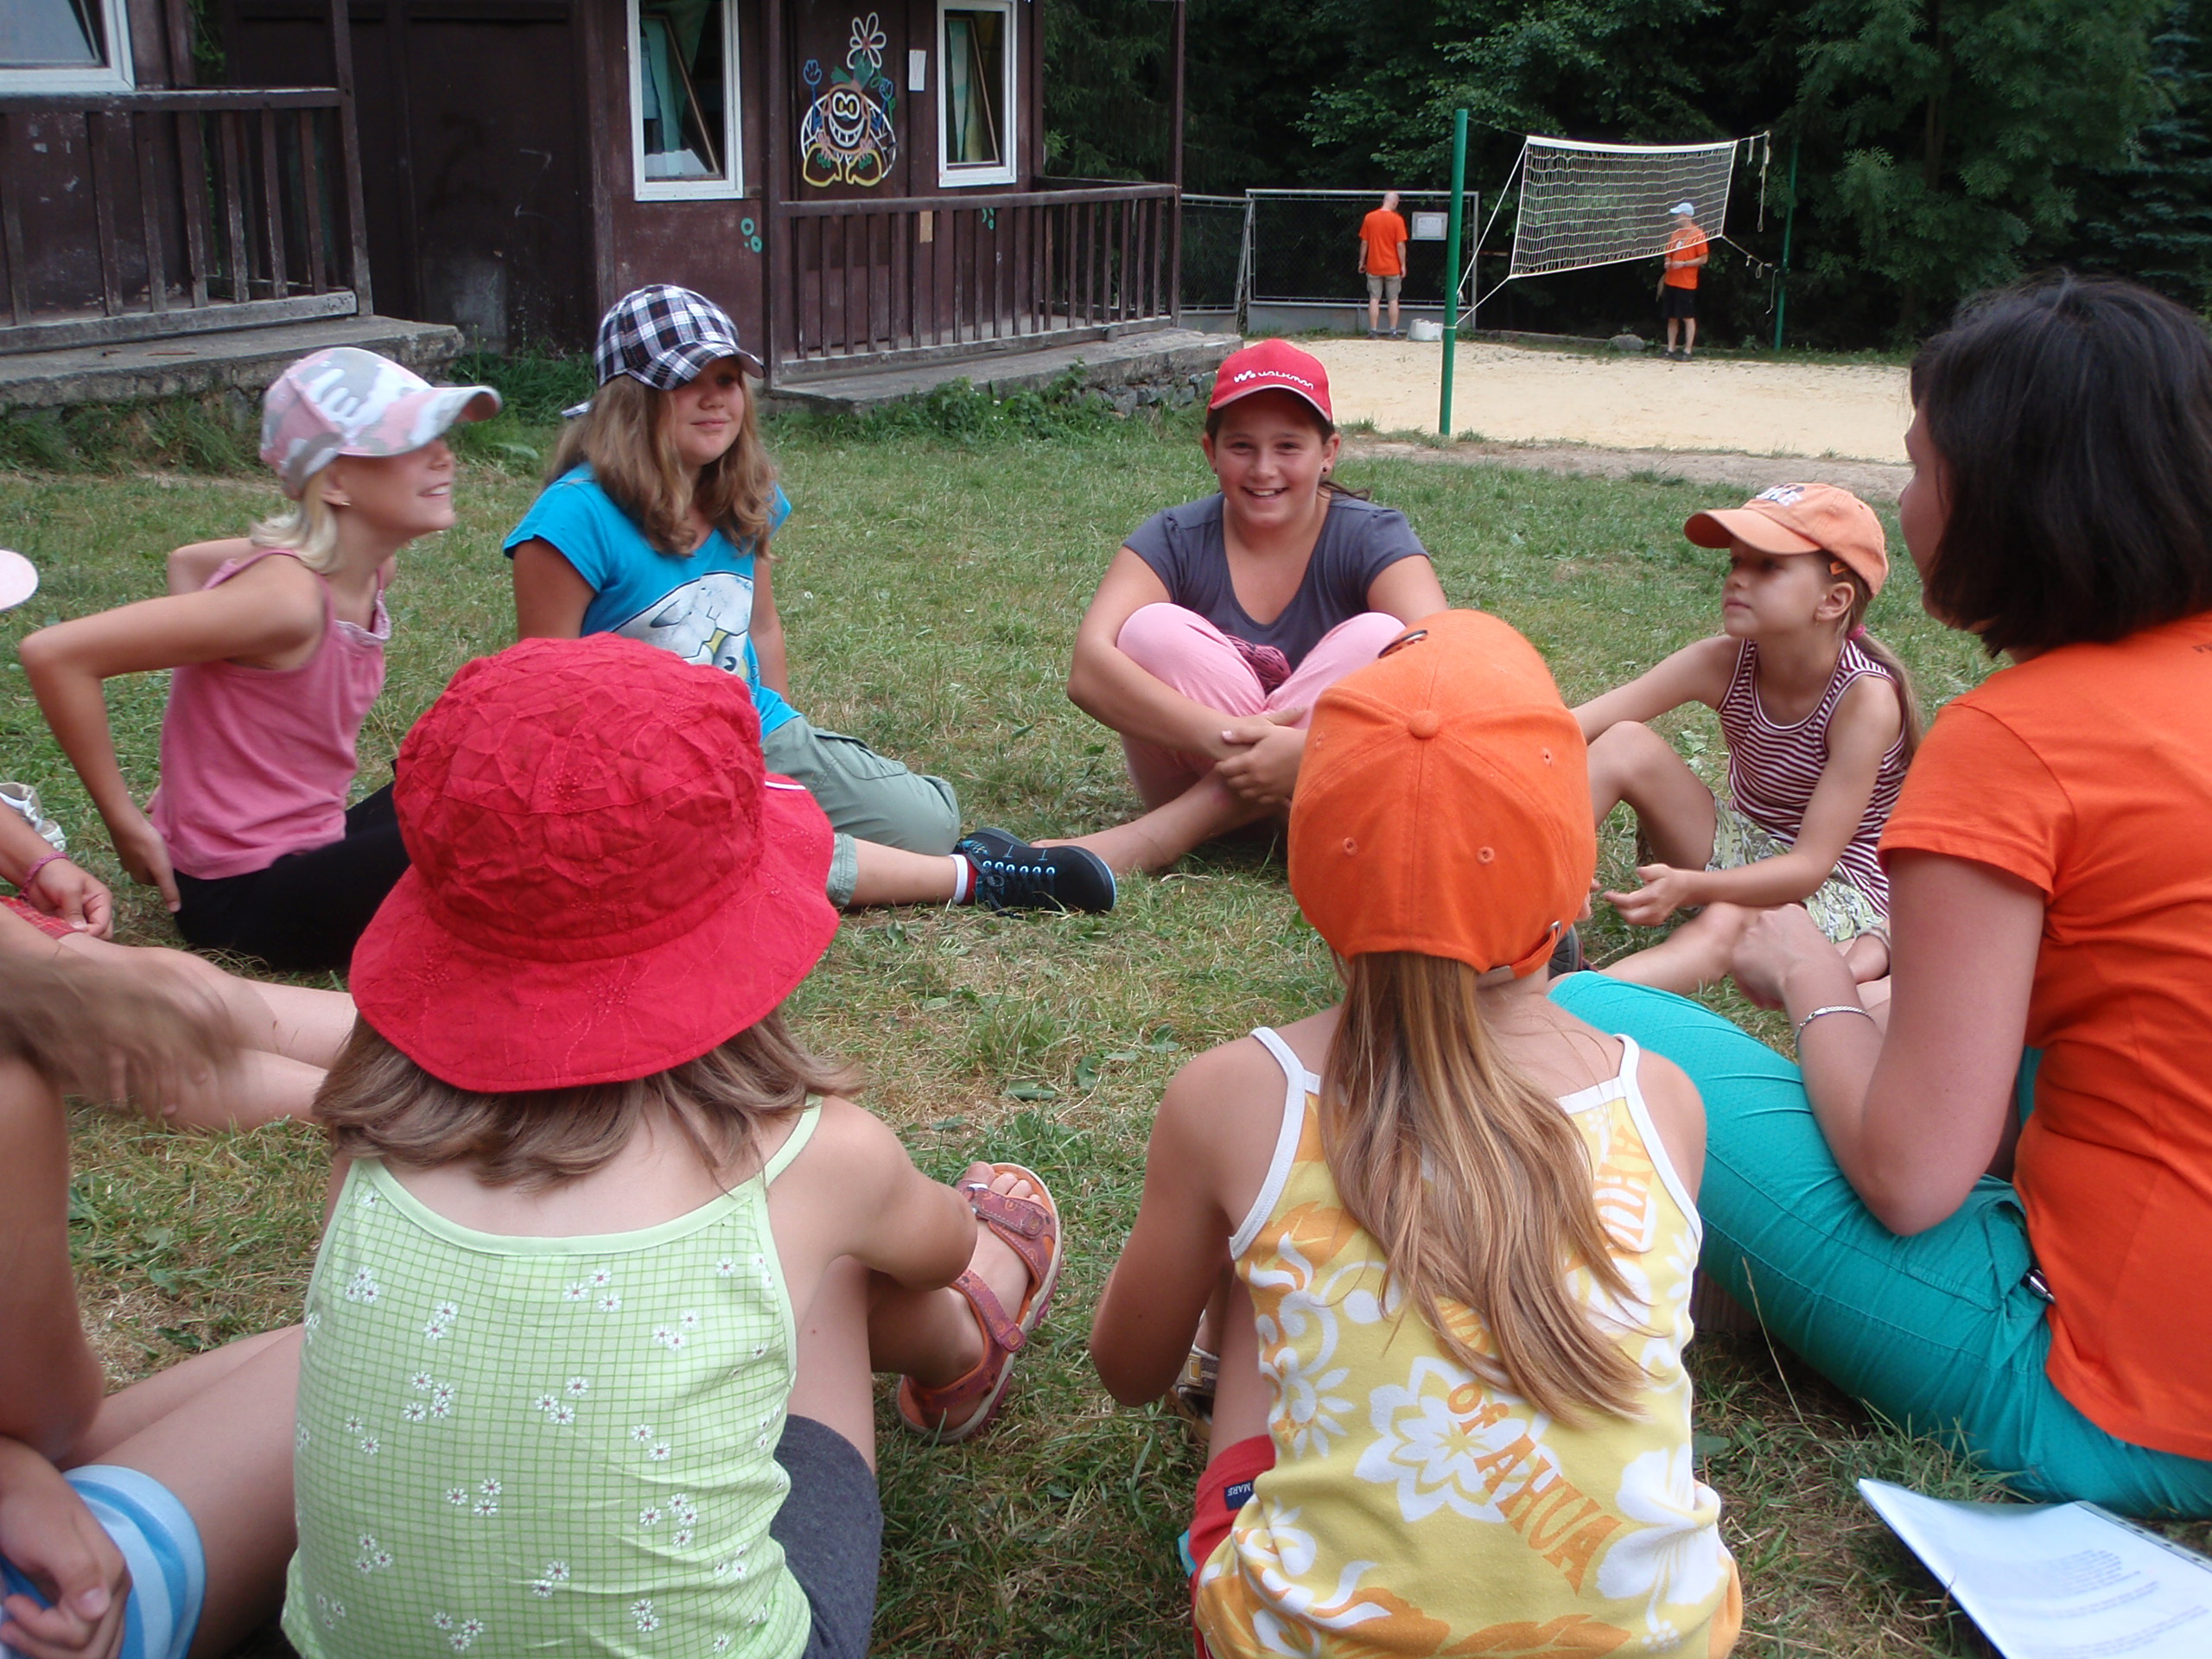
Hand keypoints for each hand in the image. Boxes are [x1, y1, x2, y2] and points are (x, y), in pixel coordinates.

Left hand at [0, 1443, 129, 1658]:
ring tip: (12, 1627)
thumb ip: (79, 1573)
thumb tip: (99, 1610)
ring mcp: (101, 1595)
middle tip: (10, 1624)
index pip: (85, 1634)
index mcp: (112, 1575)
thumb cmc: (31, 1510)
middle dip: (46, 1650)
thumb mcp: (51, 1540)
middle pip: (93, 1651)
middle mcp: (114, 1589)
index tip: (13, 1606)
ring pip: (90, 1652)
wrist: (20, 1486)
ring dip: (46, 1652)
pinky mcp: (83, 1599)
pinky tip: (23, 1628)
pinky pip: (79, 1642)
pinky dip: (50, 1647)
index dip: (43, 1632)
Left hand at [22, 858, 113, 938]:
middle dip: (86, 938)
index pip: (103, 925)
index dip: (92, 933)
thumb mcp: (70, 891)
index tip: (76, 937)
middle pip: (99, 934)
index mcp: (101, 901)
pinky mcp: (66, 922)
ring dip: (73, 937)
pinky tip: (54, 932)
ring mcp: (80, 918)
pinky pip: (68, 934)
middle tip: (70, 937)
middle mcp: (94, 911)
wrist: (38, 871)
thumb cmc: (59, 875)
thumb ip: (75, 912)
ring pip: (84, 936)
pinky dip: (62, 936)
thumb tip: (80, 931)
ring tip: (60, 933)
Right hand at [105, 809, 177, 913]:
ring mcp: (125, 855)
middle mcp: (130, 868)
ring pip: (144, 860)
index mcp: (139, 877)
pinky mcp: (125, 842)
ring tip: (162, 848)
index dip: (167, 876)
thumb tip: (174, 910)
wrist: (126, 823)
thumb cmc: (147, 847)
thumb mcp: (163, 870)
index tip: (175, 867)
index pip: (157, 882)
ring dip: (153, 856)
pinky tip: (151, 839)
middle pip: (150, 872)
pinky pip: (139, 848)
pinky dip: (146, 846)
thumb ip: (168, 889)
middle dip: (160, 867)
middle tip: (171, 857)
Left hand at [1214, 710, 1306, 805]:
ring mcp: (1267, 788)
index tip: (1223, 763)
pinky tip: (1260, 786)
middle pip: (1233, 784)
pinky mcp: (1278, 794)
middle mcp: (1256, 778)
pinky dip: (1256, 794)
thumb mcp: (1265, 731)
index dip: (1221, 766)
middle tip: (1233, 770)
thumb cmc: (1289, 739)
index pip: (1226, 769)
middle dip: (1230, 777)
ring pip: (1245, 793)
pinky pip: (1260, 799)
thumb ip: (1242, 734)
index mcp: (1251, 761)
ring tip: (1245, 778)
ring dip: (1241, 787)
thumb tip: (1223, 736)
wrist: (1315, 753)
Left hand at [1602, 863, 1704, 926]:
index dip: (1615, 899)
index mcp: (1654, 896)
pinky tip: (1631, 906)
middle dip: (1619, 909)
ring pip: (1634, 921)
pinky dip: (1632, 915)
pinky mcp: (1656, 921)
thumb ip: (1649, 871)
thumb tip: (1638, 871)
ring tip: (1622, 901)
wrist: (1683, 889)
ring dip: (1624, 912)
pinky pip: (1639, 922)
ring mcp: (1656, 917)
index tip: (1606, 894)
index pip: (1629, 902)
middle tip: (1614, 899)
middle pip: (1630, 917)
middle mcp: (1655, 909)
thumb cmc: (1668, 877)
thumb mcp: (1660, 869)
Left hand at [1731, 904, 1834, 1009]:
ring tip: (1777, 996)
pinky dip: (1752, 990)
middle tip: (1783, 980)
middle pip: (1764, 941)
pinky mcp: (1738, 954)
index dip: (1788, 952)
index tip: (1794, 965)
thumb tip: (1797, 960)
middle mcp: (1768, 917)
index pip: (1782, 929)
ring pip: (1751, 958)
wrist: (1812, 977)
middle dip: (1771, 962)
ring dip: (1761, 977)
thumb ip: (1803, 945)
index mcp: (1792, 912)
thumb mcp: (1821, 947)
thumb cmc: (1827, 968)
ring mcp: (1751, 934)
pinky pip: (1741, 975)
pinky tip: (1767, 1001)